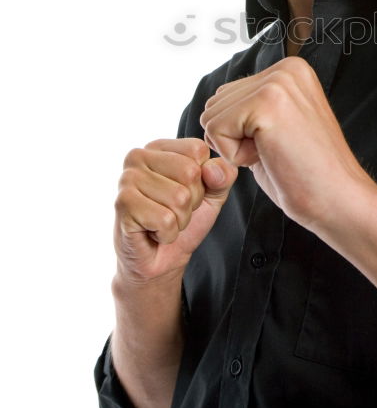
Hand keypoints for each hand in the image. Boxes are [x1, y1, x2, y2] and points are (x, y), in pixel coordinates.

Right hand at [114, 137, 237, 283]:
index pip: (198, 150)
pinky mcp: (122, 204)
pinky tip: (153, 233)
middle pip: (190, 173)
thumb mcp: (213, 194)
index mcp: (159, 147)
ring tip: (163, 222)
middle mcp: (138, 156)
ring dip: (179, 219)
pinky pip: (166, 220)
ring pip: (179, 198)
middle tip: (173, 211)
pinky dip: (168, 233)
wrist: (161, 260)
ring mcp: (127, 179)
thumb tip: (212, 170)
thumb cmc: (183, 220)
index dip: (203, 178)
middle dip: (191, 201)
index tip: (186, 193)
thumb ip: (223, 175)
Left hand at [200, 56, 374, 230]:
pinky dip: (235, 156)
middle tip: (277, 150)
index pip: (228, 96)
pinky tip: (270, 156)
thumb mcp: (278, 126)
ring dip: (235, 147)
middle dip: (235, 137)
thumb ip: (250, 108)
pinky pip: (216, 131)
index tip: (281, 143)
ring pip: (212, 117)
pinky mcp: (266, 103)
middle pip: (215, 105)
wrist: (339, 200)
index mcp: (290, 69)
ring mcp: (277, 83)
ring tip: (275, 152)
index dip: (242, 132)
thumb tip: (214, 106)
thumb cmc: (308, 174)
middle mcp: (285, 68)